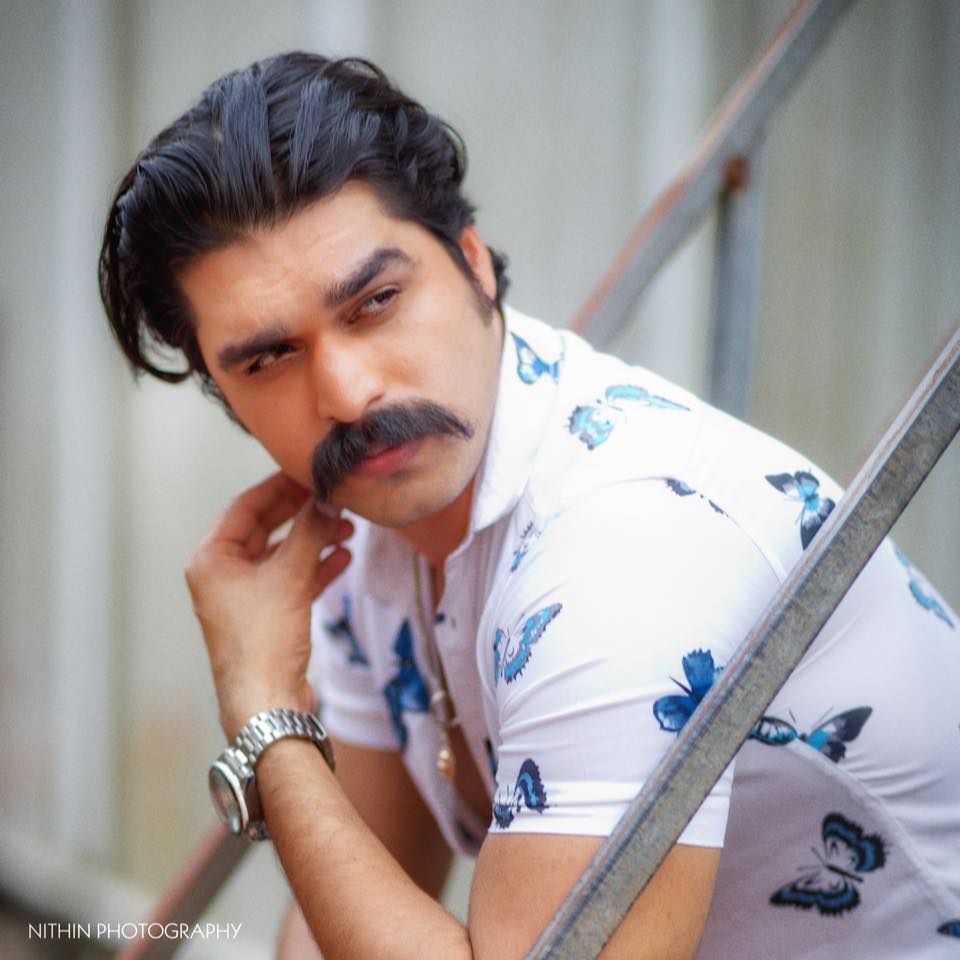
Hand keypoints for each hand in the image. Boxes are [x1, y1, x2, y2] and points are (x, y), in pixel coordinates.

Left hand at [185, 473, 352, 739]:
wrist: (267, 702)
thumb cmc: (265, 641)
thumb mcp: (290, 576)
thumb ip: (311, 531)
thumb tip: (329, 499)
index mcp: (211, 560)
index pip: (245, 507)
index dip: (280, 488)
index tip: (309, 475)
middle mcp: (222, 575)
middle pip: (264, 529)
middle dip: (301, 514)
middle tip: (331, 498)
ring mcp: (242, 597)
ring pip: (280, 554)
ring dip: (313, 540)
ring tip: (346, 528)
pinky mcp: (264, 616)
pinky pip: (290, 579)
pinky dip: (314, 567)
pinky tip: (342, 558)